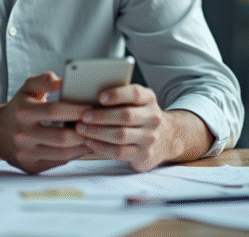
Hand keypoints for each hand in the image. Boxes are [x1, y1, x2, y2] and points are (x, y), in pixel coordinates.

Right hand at [0, 72, 92, 173]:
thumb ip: (43, 80)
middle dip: (84, 131)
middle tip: (100, 124)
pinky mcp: (31, 167)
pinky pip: (59, 163)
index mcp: (23, 112)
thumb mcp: (27, 88)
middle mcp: (22, 135)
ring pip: (63, 153)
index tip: (91, 107)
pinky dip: (75, 155)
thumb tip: (61, 80)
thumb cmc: (19, 107)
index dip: (75, 110)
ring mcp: (26, 154)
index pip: (54, 112)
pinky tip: (84, 146)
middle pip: (61, 137)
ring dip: (83, 145)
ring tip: (96, 135)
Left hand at [74, 84, 211, 171]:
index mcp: (149, 99)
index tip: (99, 97)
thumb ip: (119, 97)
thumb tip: (87, 94)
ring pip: (121, 135)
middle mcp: (153, 118)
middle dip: (101, 116)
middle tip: (83, 116)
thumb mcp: (136, 102)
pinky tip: (90, 142)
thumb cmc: (140, 116)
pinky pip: (119, 152)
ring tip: (81, 129)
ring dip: (97, 132)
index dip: (117, 94)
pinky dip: (101, 147)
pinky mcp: (144, 154)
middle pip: (126, 115)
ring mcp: (150, 138)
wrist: (166, 138)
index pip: (135, 93)